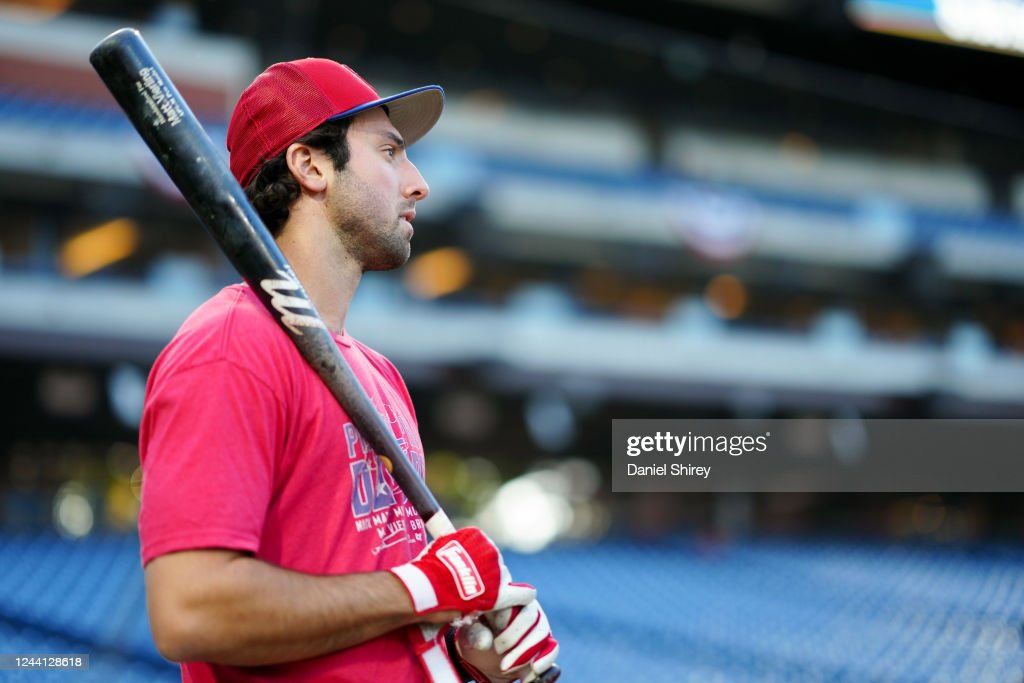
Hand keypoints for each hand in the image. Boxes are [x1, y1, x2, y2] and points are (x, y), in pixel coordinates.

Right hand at [390, 528, 534, 616]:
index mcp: (477, 536)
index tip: (467, 572)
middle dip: (486, 576)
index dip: (477, 563)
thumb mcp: (439, 545)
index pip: (484, 550)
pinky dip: (524, 595)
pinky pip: (521, 594)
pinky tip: (528, 595)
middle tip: (469, 589)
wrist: (427, 586)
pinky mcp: (501, 595)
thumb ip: (452, 545)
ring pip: (503, 580)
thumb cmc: (426, 568)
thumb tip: (452, 543)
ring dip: (495, 588)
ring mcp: (497, 573)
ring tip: (479, 599)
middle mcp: (491, 551)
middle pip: (495, 565)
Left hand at [454, 596, 558, 682]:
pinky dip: (543, 662)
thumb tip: (485, 642)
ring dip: (526, 652)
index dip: (506, 614)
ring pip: (542, 632)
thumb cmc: (474, 636)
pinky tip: (527, 677)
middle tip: (497, 652)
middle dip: (514, 638)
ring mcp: (538, 623)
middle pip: (530, 616)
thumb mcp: (468, 634)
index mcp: (507, 596)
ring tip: (507, 668)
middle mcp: (526, 606)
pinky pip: (551, 648)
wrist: (482, 655)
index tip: (493, 627)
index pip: (514, 596)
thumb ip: (475, 634)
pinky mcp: (545, 642)